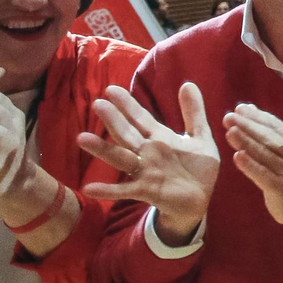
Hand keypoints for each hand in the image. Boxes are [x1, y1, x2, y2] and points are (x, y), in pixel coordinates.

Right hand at [78, 83, 219, 245]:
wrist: (199, 198)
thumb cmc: (197, 166)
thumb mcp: (200, 136)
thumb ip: (194, 112)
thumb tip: (188, 83)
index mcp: (159, 137)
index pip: (140, 118)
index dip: (128, 104)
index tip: (111, 89)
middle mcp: (147, 152)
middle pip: (127, 133)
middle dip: (113, 119)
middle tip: (98, 104)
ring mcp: (144, 171)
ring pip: (120, 157)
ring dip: (102, 149)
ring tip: (82, 138)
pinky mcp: (146, 190)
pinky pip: (125, 190)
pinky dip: (107, 190)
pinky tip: (88, 188)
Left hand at [222, 104, 282, 230]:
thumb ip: (268, 130)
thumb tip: (248, 108)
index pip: (273, 124)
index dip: (255, 116)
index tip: (239, 109)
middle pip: (267, 137)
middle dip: (247, 126)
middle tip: (229, 117)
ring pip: (264, 153)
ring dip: (246, 142)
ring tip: (230, 132)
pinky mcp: (280, 187)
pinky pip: (262, 174)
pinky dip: (250, 165)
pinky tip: (238, 156)